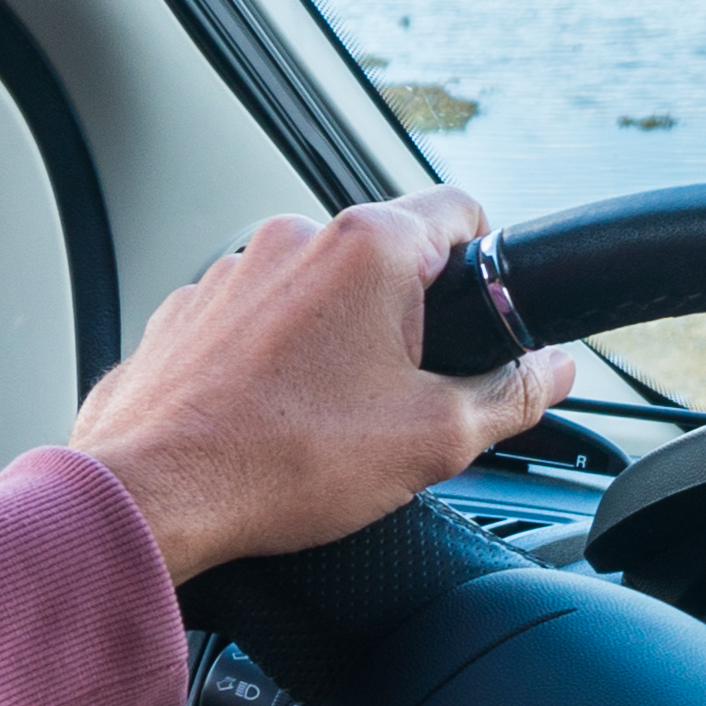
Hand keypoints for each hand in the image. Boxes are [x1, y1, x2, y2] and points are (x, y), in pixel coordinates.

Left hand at [69, 185, 580, 585]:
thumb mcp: (436, 439)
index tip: (486, 311)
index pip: (463, 209)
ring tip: (331, 418)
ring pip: (317, 290)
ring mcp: (232, 269)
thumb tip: (553, 371)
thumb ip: (512, 394)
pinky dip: (275, 357)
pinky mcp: (188, 309)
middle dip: (408, 317)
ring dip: (337, 338)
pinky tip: (274, 419)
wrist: (152, 495)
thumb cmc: (281, 461)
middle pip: (387, 255)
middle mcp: (295, 237)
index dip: (490, 261)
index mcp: (369, 247)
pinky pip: (256, 320)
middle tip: (408, 394)